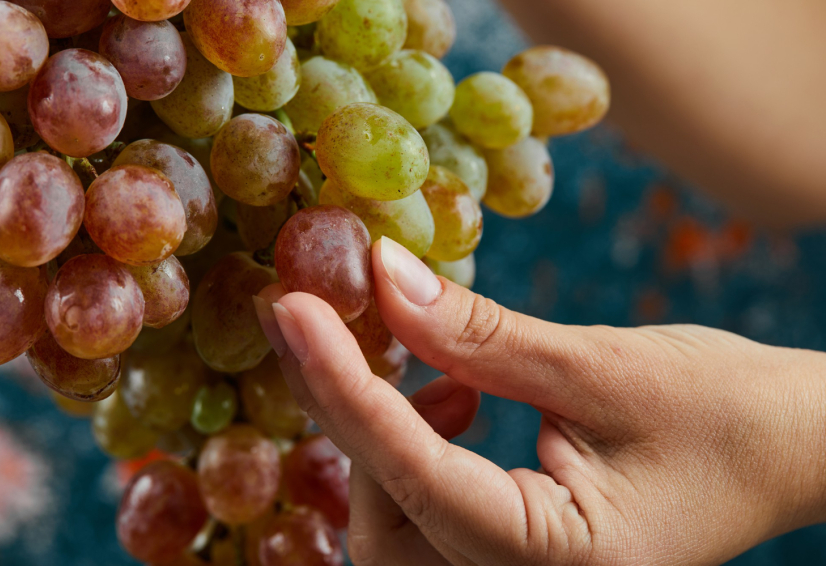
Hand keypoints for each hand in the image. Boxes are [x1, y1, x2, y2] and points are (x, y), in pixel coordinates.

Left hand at [255, 237, 825, 564]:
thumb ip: (481, 335)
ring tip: (432, 367)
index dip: (341, 384)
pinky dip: (414, 448)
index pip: (411, 472)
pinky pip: (426, 513)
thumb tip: (383, 274)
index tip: (291, 307)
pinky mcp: (510, 549)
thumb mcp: (602, 367)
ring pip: (394, 520)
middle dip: (350, 414)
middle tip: (336, 322)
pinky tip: (455, 394)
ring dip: (383, 431)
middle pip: (382, 517)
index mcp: (552, 562)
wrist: (787, 448)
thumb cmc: (726, 413)